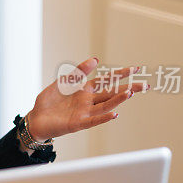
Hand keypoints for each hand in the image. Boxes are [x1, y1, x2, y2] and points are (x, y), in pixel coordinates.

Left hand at [25, 57, 148, 141]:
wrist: (36, 118)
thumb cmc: (49, 101)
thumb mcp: (63, 82)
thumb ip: (78, 72)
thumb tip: (95, 59)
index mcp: (85, 90)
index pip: (106, 80)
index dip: (120, 74)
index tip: (135, 68)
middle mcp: (88, 101)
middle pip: (111, 93)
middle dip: (128, 88)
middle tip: (146, 85)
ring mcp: (84, 112)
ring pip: (105, 105)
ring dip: (118, 99)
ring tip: (130, 92)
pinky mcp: (77, 123)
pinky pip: (93, 120)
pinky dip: (104, 117)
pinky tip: (114, 114)